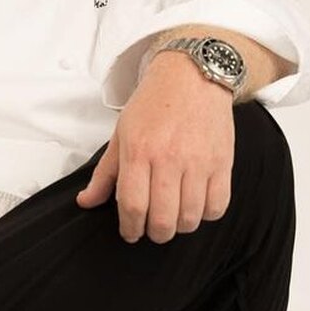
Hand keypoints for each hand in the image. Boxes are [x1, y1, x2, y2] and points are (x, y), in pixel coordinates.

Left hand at [76, 52, 235, 242]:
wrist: (192, 76)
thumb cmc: (154, 104)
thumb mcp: (121, 134)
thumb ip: (105, 173)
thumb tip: (87, 201)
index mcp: (139, 152)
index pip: (132, 206)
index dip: (130, 228)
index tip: (130, 233)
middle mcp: (169, 159)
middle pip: (162, 219)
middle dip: (154, 234)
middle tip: (152, 230)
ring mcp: (199, 162)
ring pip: (190, 218)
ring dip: (180, 227)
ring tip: (174, 218)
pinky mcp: (223, 163)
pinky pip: (217, 206)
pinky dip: (206, 215)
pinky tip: (196, 207)